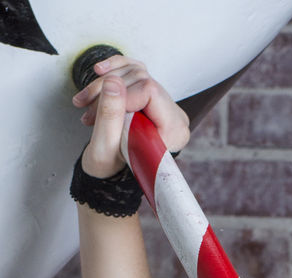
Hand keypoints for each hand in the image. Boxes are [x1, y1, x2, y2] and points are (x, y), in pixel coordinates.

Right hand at [72, 56, 189, 178]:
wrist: (111, 164)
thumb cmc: (111, 162)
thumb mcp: (107, 143)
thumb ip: (111, 114)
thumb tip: (113, 81)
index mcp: (174, 130)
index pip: (149, 91)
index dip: (122, 95)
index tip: (104, 110)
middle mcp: (174, 113)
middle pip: (141, 80)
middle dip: (107, 91)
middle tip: (87, 108)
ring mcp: (163, 100)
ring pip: (134, 72)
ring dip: (103, 84)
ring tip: (85, 102)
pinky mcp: (150, 90)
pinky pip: (133, 67)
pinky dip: (113, 66)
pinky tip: (99, 71)